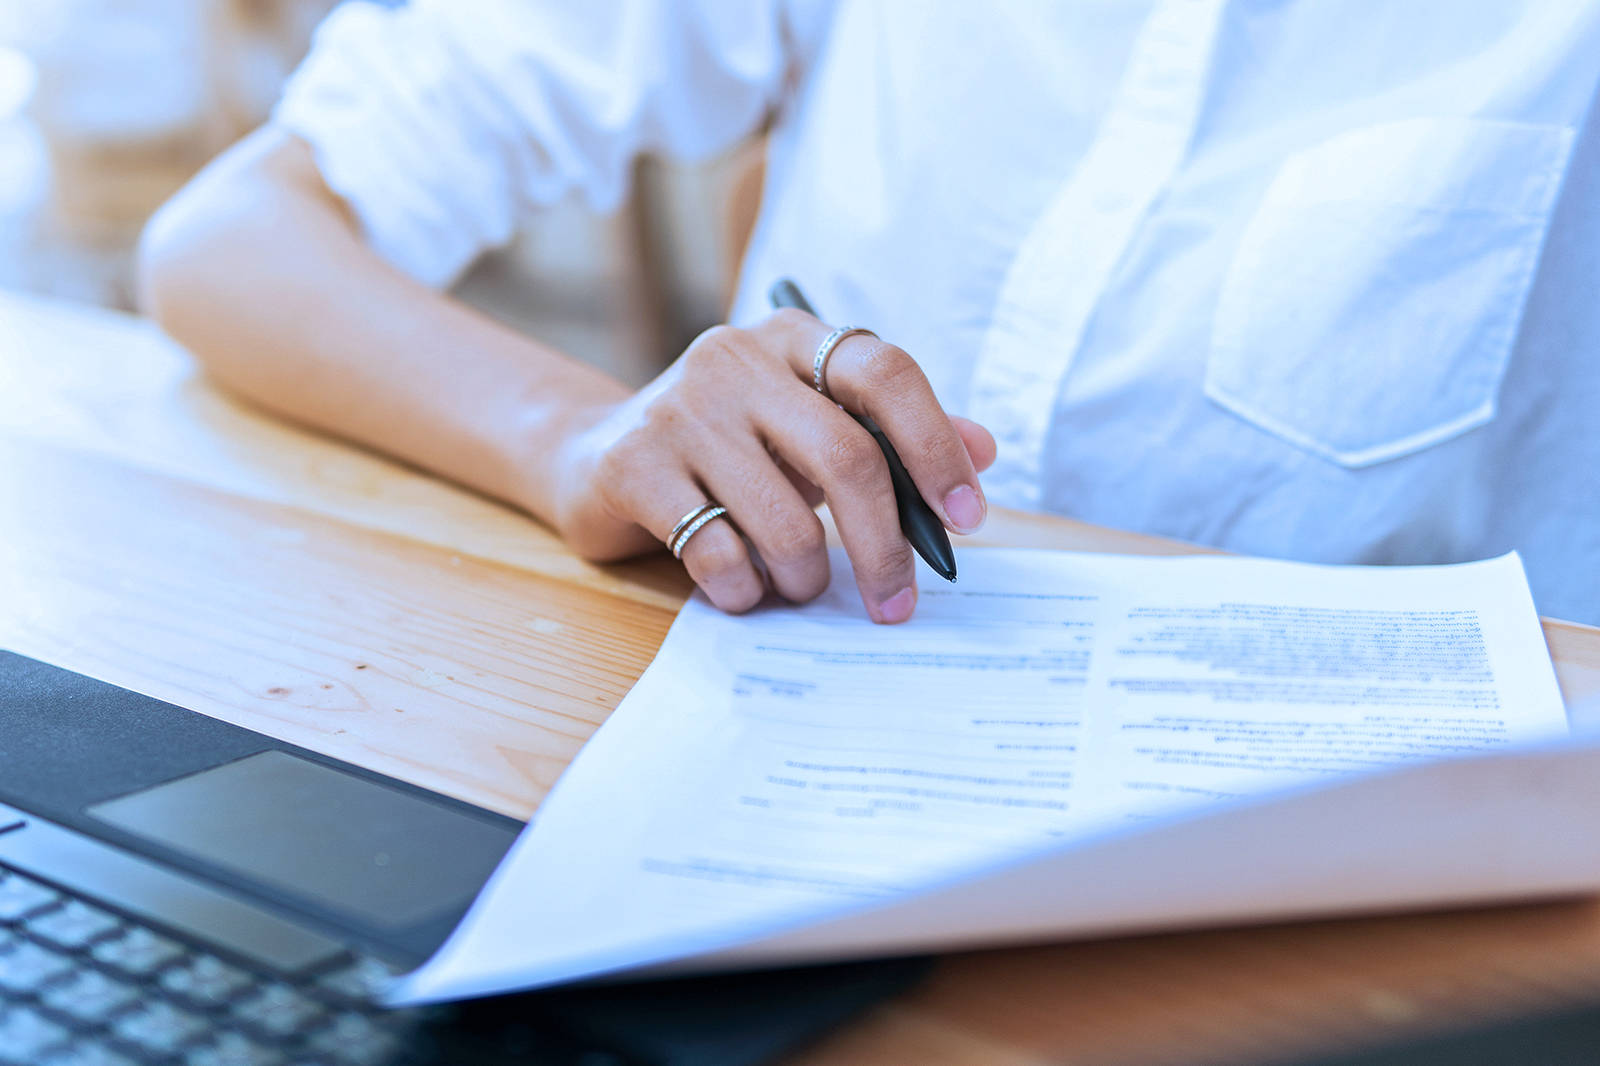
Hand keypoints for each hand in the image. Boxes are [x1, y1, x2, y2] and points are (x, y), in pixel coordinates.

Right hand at [551, 309, 995, 622]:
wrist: (594, 455)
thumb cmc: (728, 448)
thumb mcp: (809, 428)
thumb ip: (891, 436)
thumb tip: (984, 450)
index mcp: (793, 338)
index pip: (886, 373)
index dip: (936, 447)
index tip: (966, 518)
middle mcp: (735, 358)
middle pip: (846, 456)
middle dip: (885, 546)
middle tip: (898, 603)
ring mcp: (678, 408)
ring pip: (783, 518)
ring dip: (806, 575)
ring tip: (798, 584)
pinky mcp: (632, 465)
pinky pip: (716, 552)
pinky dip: (744, 588)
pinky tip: (741, 587)